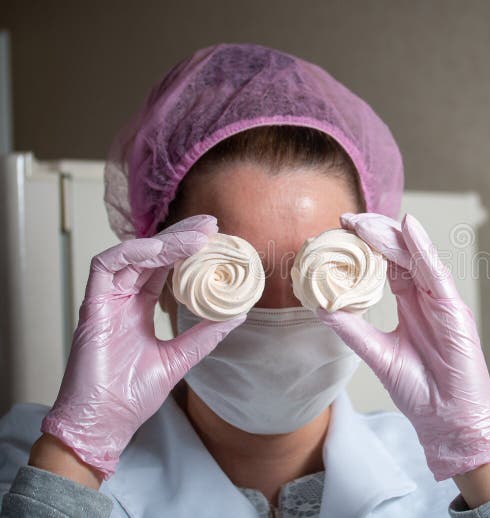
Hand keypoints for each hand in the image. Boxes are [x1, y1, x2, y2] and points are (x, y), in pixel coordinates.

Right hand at [40, 215, 246, 479]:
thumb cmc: (132, 396)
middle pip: (150, 256)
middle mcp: (122, 300)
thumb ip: (205, 335)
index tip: (215, 238)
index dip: (186, 251)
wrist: (105, 424)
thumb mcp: (179, 359)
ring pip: (132, 256)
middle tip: (210, 224)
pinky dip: (131, 253)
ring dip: (164, 242)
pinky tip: (159, 249)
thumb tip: (238, 314)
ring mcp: (106, 301)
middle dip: (180, 236)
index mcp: (138, 310)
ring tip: (196, 236)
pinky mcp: (92, 307)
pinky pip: (105, 267)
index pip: (163, 269)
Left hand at [315, 212, 489, 480]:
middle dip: (375, 233)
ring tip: (365, 221)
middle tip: (346, 220)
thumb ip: (353, 329)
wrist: (447, 419)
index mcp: (411, 304)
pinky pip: (436, 273)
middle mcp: (427, 297)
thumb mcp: (377, 354)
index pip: (388, 265)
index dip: (366, 246)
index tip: (340, 231)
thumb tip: (321, 308)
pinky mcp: (454, 309)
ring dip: (391, 236)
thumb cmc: (420, 390)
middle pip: (401, 254)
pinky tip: (409, 228)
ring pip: (416, 257)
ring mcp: (441, 301)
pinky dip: (423, 249)